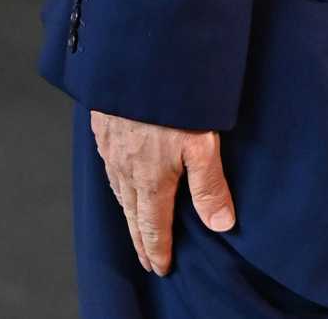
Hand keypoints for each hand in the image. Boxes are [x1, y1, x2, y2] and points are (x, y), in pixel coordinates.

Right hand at [90, 110, 235, 275]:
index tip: (161, 268)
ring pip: (118, 190)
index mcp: (150, 179)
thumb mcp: (202, 143)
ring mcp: (111, 147)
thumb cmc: (175, 101)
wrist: (138, 59)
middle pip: (132, 214)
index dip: (159, 249)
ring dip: (128, 212)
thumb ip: (209, 185)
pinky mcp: (105, 126)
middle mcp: (125, 168)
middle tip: (145, 260)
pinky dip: (116, 182)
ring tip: (135, 225)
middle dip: (140, 240)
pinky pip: (109, 165)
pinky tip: (121, 177)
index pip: (153, 225)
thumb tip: (222, 226)